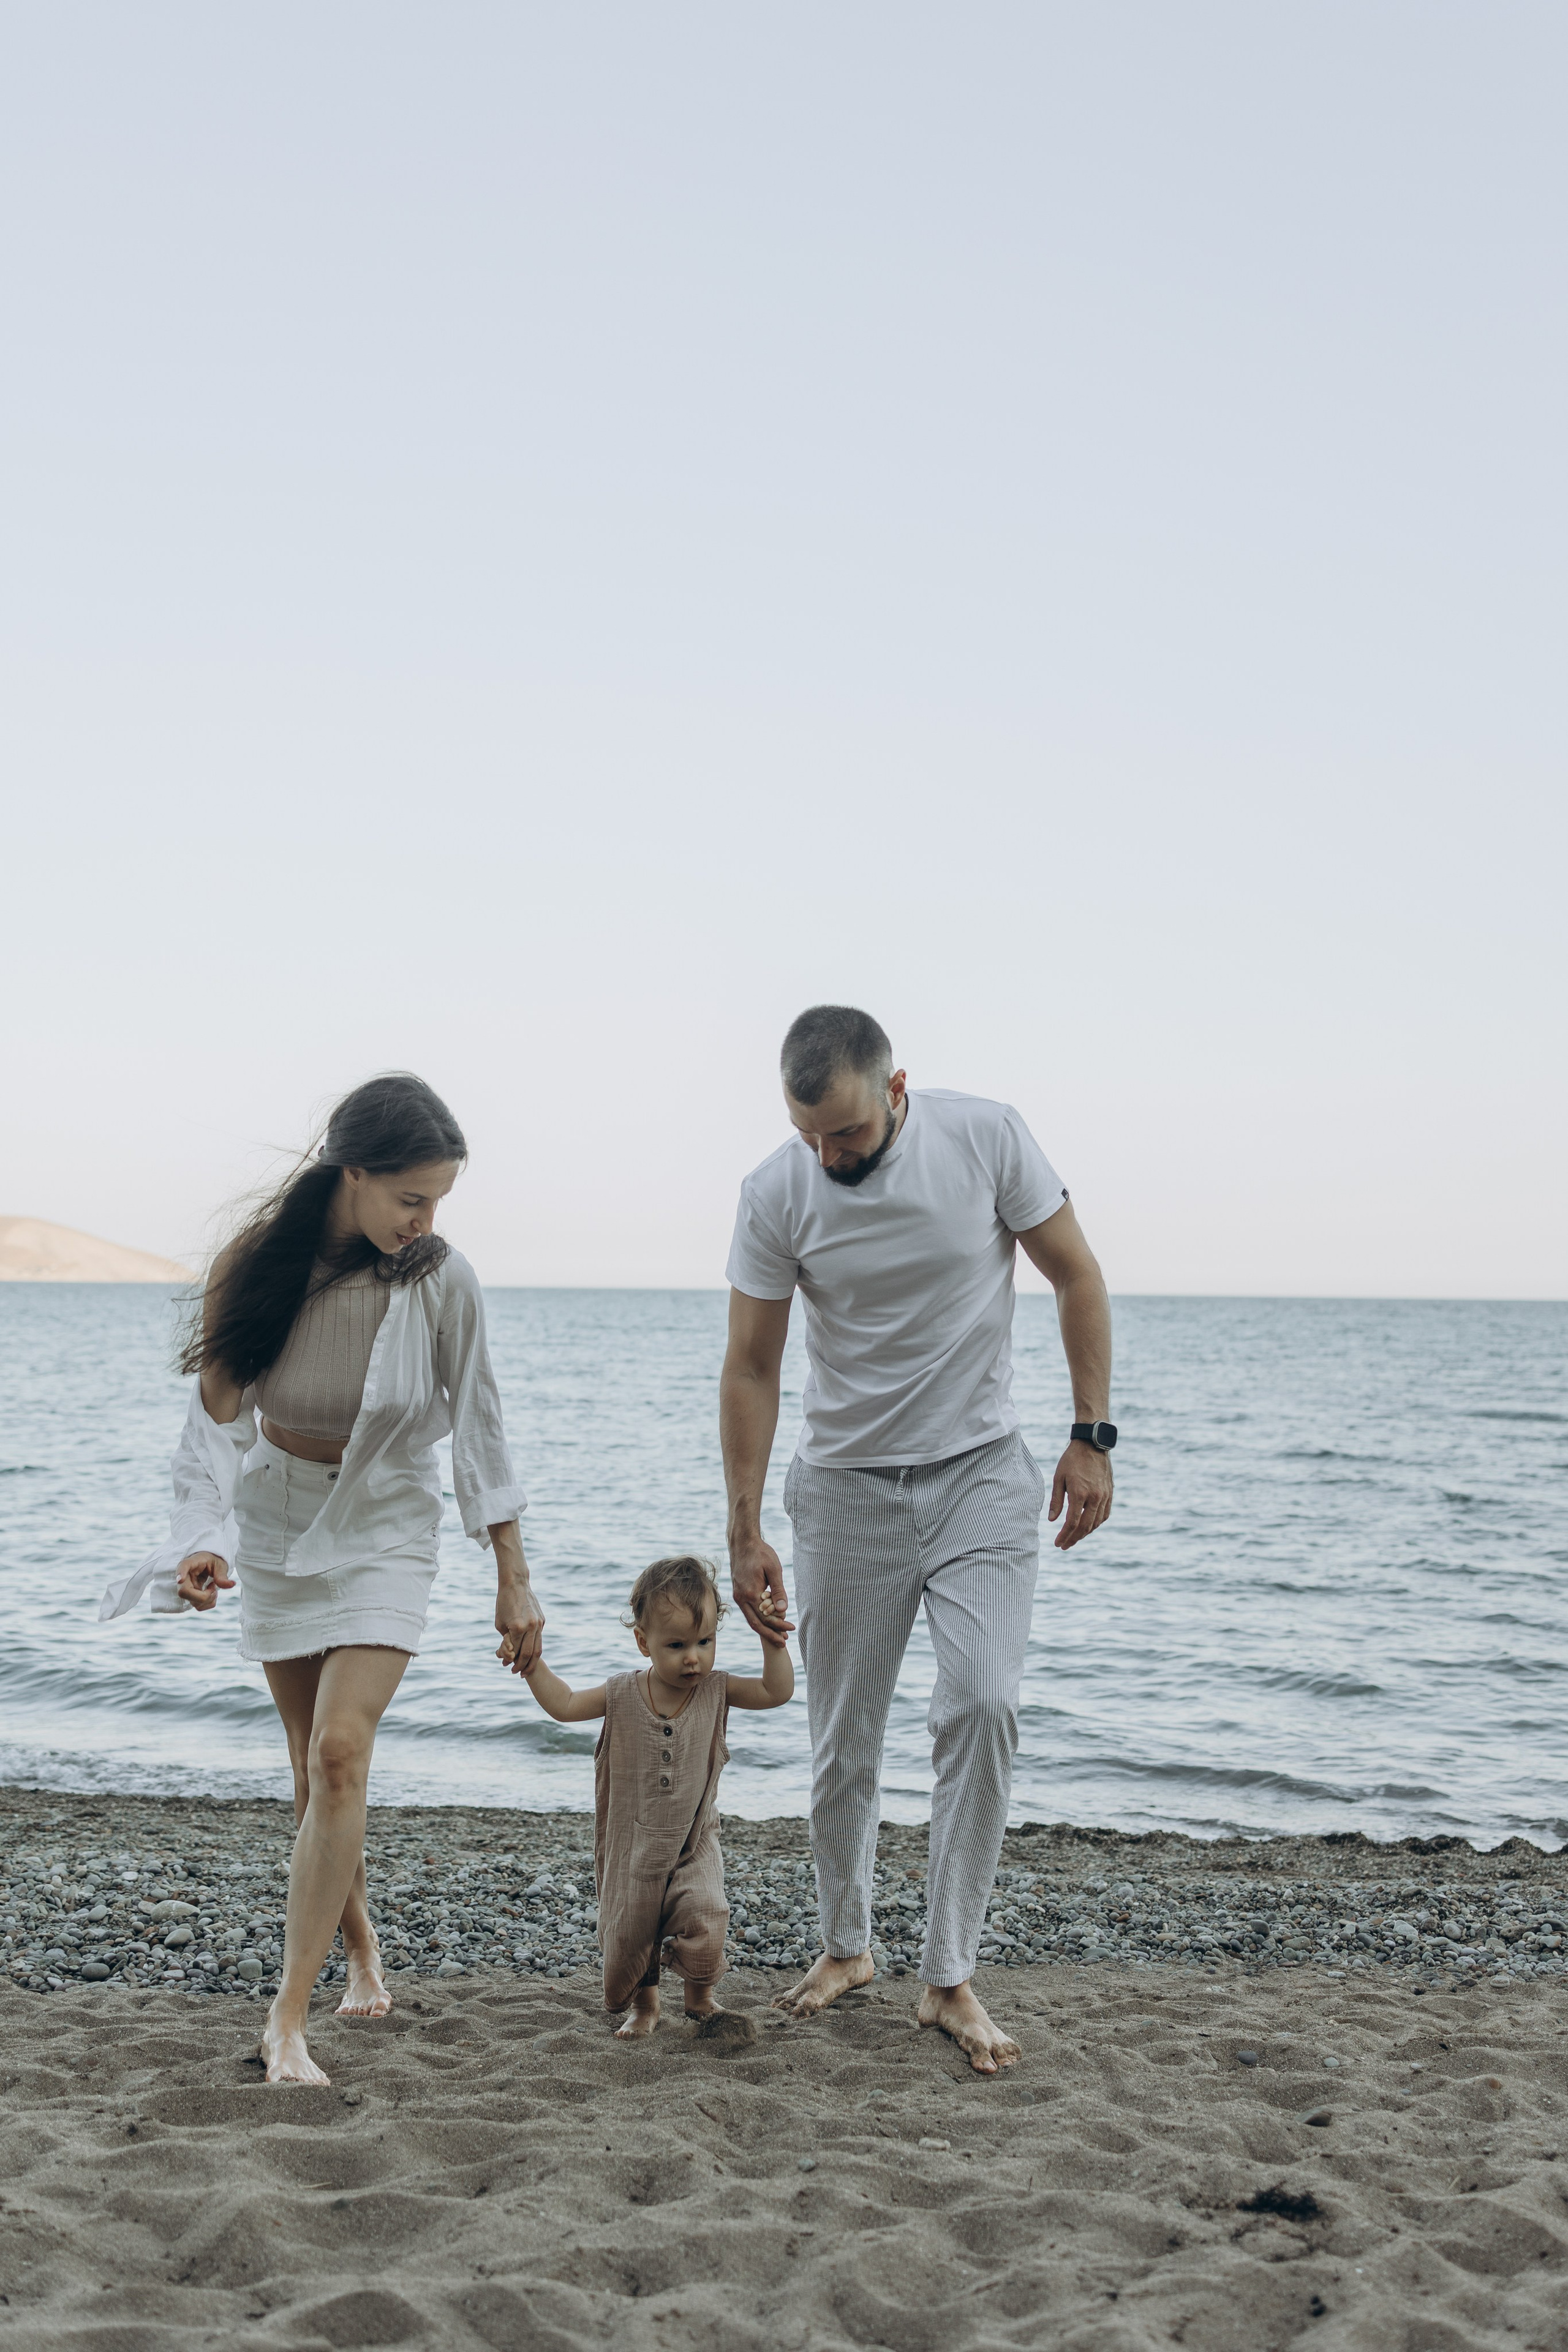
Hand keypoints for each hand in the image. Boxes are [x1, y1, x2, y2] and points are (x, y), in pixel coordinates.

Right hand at [175, 1551, 233, 1610]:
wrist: (209, 1564)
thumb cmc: (213, 1561)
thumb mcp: (220, 1564)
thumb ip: (222, 1575)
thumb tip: (231, 1584)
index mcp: (191, 1563)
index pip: (183, 1566)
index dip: (180, 1574)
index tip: (180, 1580)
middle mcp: (185, 1576)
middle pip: (184, 1592)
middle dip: (203, 1596)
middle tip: (214, 1587)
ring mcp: (186, 1588)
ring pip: (192, 1602)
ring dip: (208, 1599)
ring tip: (214, 1587)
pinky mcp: (190, 1596)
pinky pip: (198, 1606)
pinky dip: (209, 1603)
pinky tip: (211, 1593)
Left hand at [495, 1576, 544, 1675]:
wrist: (515, 1584)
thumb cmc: (503, 1604)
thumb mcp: (500, 1624)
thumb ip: (506, 1640)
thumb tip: (510, 1655)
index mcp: (518, 1627)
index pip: (515, 1651)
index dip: (509, 1661)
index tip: (505, 1666)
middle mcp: (531, 1626)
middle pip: (528, 1654)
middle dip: (522, 1666)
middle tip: (516, 1673)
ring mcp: (539, 1623)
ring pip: (538, 1648)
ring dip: (532, 1662)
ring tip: (526, 1670)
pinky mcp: (542, 1620)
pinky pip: (539, 1638)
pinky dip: (534, 1648)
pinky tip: (529, 1653)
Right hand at [729, 1530, 793, 1646]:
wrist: (742, 1542)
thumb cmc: (760, 1553)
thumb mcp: (773, 1569)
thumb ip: (778, 1591)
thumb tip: (783, 1611)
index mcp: (750, 1593)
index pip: (765, 1617)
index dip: (778, 1626)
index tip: (791, 1629)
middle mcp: (741, 1598)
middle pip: (756, 1624)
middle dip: (770, 1634)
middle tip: (784, 1642)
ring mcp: (737, 1596)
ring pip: (751, 1619)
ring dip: (764, 1628)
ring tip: (778, 1635)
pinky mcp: (738, 1593)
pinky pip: (748, 1611)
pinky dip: (759, 1619)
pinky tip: (769, 1621)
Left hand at [1049, 1440, 1112, 1549]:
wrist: (1092, 1444)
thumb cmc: (1071, 1459)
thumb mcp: (1058, 1478)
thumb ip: (1056, 1500)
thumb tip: (1052, 1520)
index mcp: (1080, 1493)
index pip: (1072, 1523)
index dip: (1065, 1535)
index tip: (1058, 1543)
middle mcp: (1095, 1497)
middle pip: (1085, 1527)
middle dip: (1074, 1539)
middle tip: (1064, 1546)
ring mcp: (1104, 1496)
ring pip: (1096, 1523)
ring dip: (1085, 1533)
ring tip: (1074, 1538)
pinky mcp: (1110, 1493)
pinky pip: (1105, 1515)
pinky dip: (1096, 1524)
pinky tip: (1088, 1526)